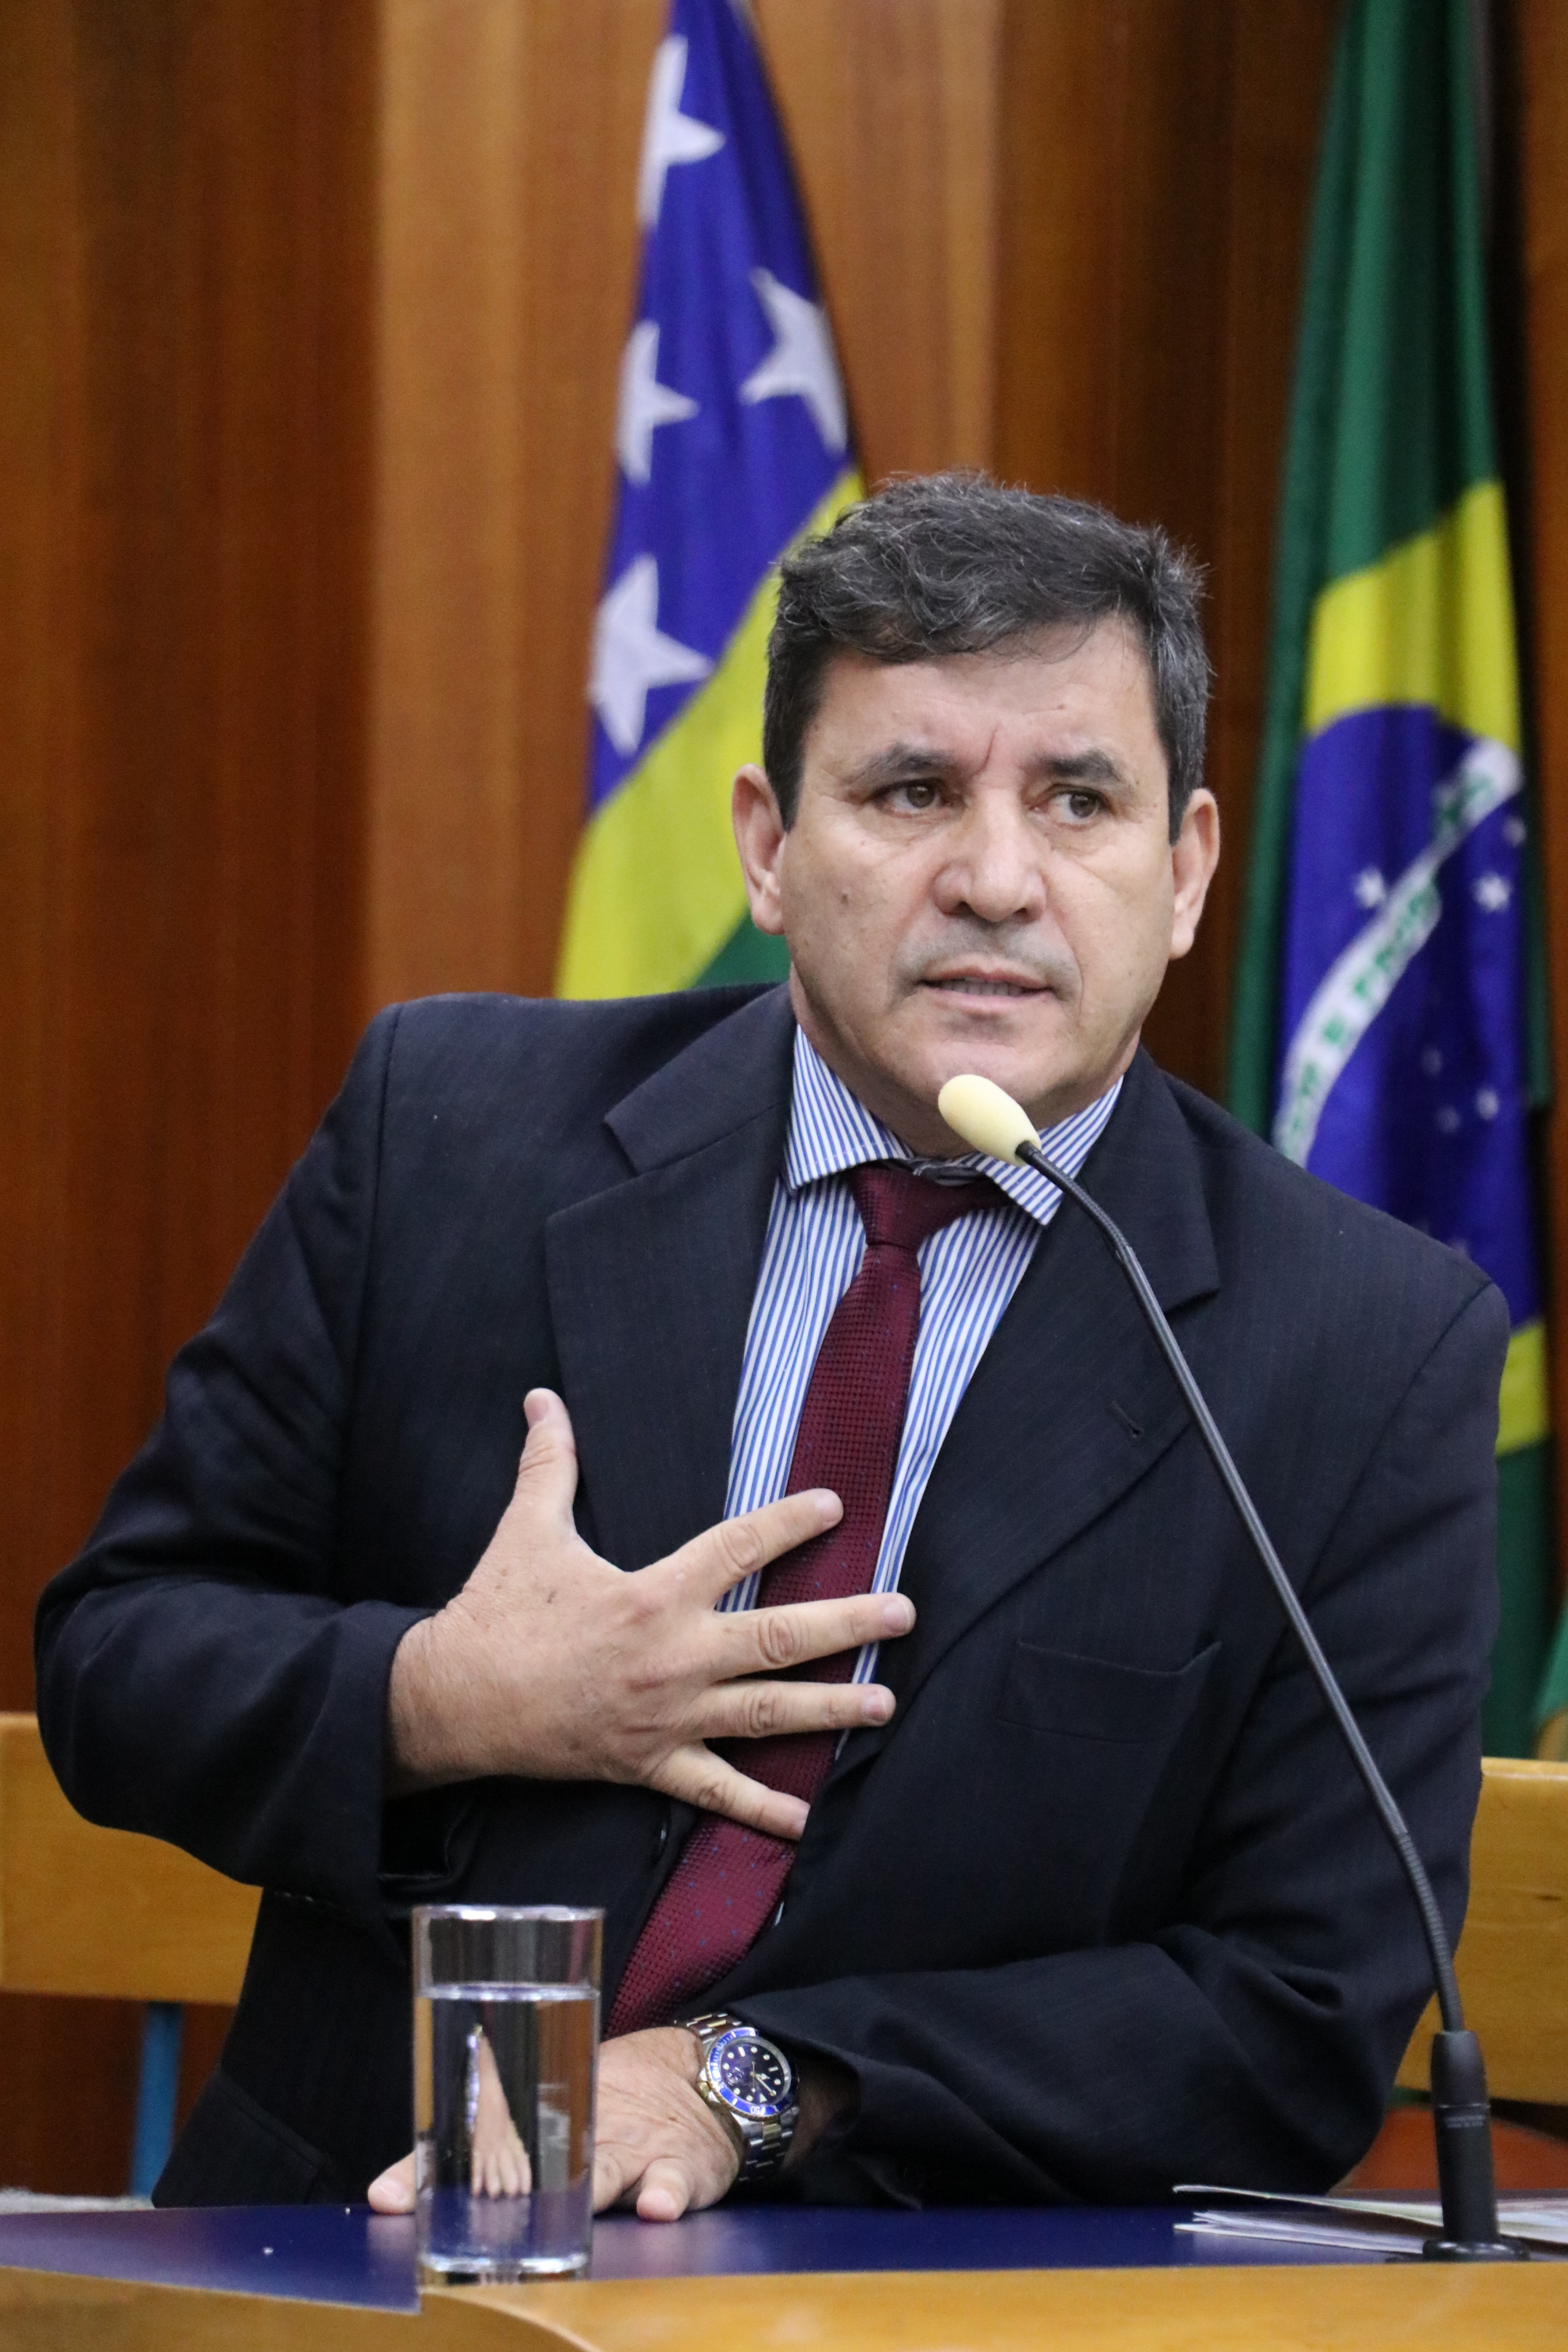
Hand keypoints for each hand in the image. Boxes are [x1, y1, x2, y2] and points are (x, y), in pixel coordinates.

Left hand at [368, 2025, 855, 2223]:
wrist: (704, 2076)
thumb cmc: (608, 2100)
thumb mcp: (549, 2114)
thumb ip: (477, 2158)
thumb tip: (380, 2198)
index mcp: (540, 2118)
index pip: (472, 2143)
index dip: (429, 2169)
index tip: (388, 2198)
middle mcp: (581, 2129)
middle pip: (538, 2160)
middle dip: (509, 2190)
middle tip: (481, 2215)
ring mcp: (633, 2145)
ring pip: (607, 2165)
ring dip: (587, 2183)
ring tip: (569, 2206)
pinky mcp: (682, 2165)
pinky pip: (675, 2181)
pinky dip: (666, 2193)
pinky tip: (654, 2206)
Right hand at [386, 1389, 913, 1840]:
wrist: (455, 1701)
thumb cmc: (496, 1611)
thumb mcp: (527, 1528)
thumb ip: (550, 1462)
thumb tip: (542, 1398)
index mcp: (653, 1595)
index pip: (737, 1549)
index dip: (789, 1525)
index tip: (835, 1506)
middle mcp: (675, 1658)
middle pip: (778, 1638)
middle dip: (847, 1626)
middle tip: (903, 1614)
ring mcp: (668, 1717)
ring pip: (766, 1714)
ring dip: (830, 1709)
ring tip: (885, 1704)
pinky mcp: (650, 1764)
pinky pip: (716, 1792)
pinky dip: (762, 1810)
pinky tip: (807, 1822)